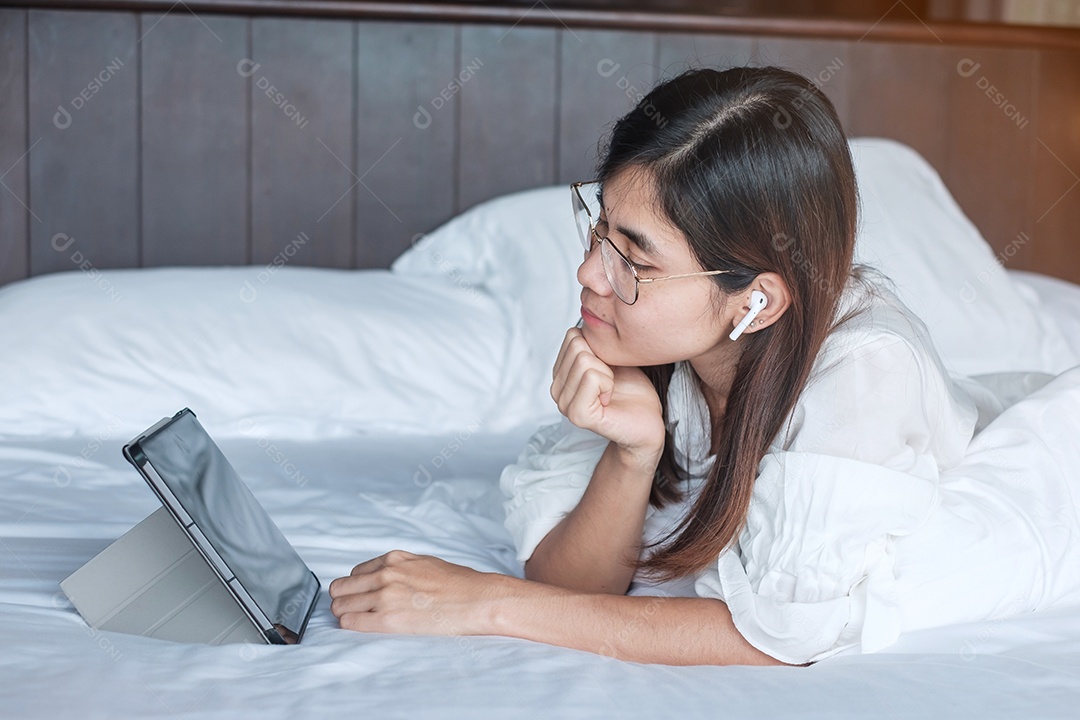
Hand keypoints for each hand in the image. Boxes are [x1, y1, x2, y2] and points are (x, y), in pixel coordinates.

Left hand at [329, 550, 501, 635]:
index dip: (357, 587)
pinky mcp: (388, 620)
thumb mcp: (424, 563)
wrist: (477, 600)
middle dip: (345, 599)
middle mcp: (386, 575)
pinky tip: (364, 628)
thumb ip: (400, 567)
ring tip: (360, 621)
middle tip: (355, 610)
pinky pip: (350, 622)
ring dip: (346, 614)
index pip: (355, 573)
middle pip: (341, 588)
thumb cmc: (458, 585)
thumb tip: (385, 577)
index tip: (362, 597)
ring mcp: (385, 597)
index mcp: (394, 559)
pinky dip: (350, 625)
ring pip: (340, 605)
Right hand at [550, 327, 664, 466]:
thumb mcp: (610, 356)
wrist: (647, 420)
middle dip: (602, 359)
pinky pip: (591, 377)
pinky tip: (609, 398)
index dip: (597, 346)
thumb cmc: (632, 389)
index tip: (607, 367)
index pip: (571, 336)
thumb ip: (592, 340)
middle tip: (611, 380)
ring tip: (610, 390)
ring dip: (607, 373)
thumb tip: (587, 316)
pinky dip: (608, 384)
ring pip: (584, 360)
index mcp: (560, 373)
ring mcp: (564, 404)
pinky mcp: (578, 414)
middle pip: (577, 346)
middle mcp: (556, 389)